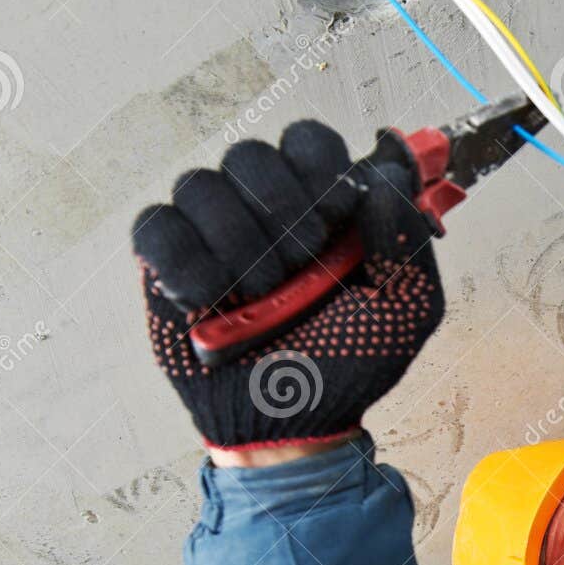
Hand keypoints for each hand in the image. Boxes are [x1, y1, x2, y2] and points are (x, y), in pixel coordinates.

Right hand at [132, 121, 443, 449]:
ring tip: (261, 295)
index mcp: (321, 207)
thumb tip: (388, 175)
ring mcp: (211, 233)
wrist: (295, 424)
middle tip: (303, 264)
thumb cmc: (350, 363)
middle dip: (281, 208)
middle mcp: (262, 210)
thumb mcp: (406, 309)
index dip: (318, 166)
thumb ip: (407, 239)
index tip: (336, 214)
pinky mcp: (166, 264)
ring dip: (239, 244)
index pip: (308, 140)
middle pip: (250, 153)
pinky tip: (212, 304)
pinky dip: (188, 265)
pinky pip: (156, 226)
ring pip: (200, 184)